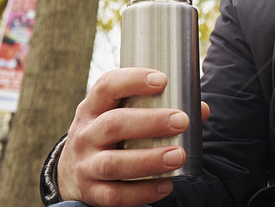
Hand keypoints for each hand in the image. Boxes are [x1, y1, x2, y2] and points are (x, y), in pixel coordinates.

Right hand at [58, 68, 210, 205]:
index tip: (162, 80)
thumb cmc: (110, 134)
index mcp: (94, 107)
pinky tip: (166, 185)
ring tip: (178, 156)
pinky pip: (115, 195)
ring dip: (149, 159)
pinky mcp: (91, 192)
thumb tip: (201, 109)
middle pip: (114, 124)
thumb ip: (158, 108)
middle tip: (181, 121)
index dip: (133, 80)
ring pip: (114, 163)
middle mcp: (85, 134)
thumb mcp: (122, 114)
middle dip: (150, 122)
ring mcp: (85, 165)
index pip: (107, 86)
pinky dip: (143, 192)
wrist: (73, 172)